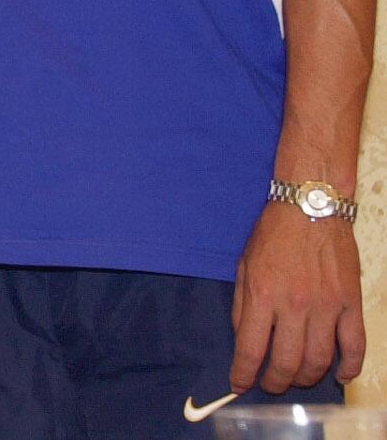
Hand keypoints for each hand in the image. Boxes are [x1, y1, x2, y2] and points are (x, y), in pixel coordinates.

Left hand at [231, 200, 365, 392]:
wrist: (311, 207)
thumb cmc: (273, 235)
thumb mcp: (243, 265)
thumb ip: (242, 304)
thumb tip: (244, 339)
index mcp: (262, 294)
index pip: (250, 348)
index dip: (242, 373)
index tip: (238, 385)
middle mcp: (294, 305)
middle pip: (286, 362)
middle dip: (275, 382)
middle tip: (270, 385)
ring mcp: (326, 306)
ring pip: (319, 360)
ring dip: (306, 378)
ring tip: (297, 379)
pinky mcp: (351, 304)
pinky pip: (355, 346)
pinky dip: (349, 368)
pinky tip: (339, 377)